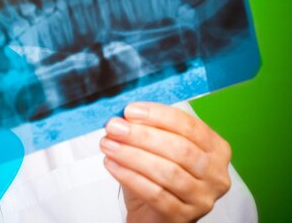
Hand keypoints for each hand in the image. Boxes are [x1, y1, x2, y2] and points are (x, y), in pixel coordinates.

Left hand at [100, 102, 231, 222]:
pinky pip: (155, 194)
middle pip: (180, 148)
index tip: (131, 111)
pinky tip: (113, 164)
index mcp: (215, 148)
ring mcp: (202, 197)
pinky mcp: (183, 216)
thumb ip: (147, 129)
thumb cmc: (155, 177)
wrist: (151, 214)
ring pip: (168, 171)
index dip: (158, 116)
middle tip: (115, 128)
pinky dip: (130, 176)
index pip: (189, 126)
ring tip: (109, 145)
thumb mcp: (156, 147)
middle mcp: (215, 173)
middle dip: (142, 135)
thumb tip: (124, 115)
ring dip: (133, 155)